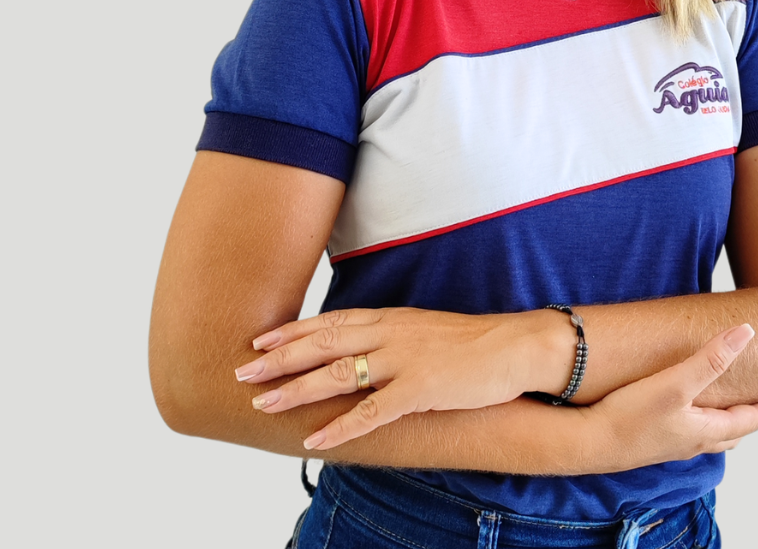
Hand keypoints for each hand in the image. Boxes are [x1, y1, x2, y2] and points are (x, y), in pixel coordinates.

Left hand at [234, 306, 571, 448]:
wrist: (514, 346)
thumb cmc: (472, 342)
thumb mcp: (424, 330)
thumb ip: (392, 338)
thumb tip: (364, 352)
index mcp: (391, 318)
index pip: (332, 320)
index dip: (293, 329)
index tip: (261, 337)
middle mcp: (390, 334)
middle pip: (324, 342)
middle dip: (280, 357)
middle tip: (244, 369)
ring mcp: (403, 360)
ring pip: (337, 373)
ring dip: (297, 389)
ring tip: (263, 402)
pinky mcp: (420, 389)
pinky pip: (371, 412)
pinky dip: (339, 427)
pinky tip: (315, 440)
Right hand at [579, 324, 757, 472]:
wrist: (590, 442)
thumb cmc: (632, 416)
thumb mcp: (676, 383)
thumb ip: (712, 359)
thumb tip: (746, 333)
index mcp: (707, 430)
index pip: (751, 420)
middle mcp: (694, 441)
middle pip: (735, 430)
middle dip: (754, 418)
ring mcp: (673, 443)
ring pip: (712, 435)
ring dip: (728, 422)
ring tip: (734, 410)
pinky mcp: (652, 438)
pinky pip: (690, 431)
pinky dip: (702, 422)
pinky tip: (688, 413)